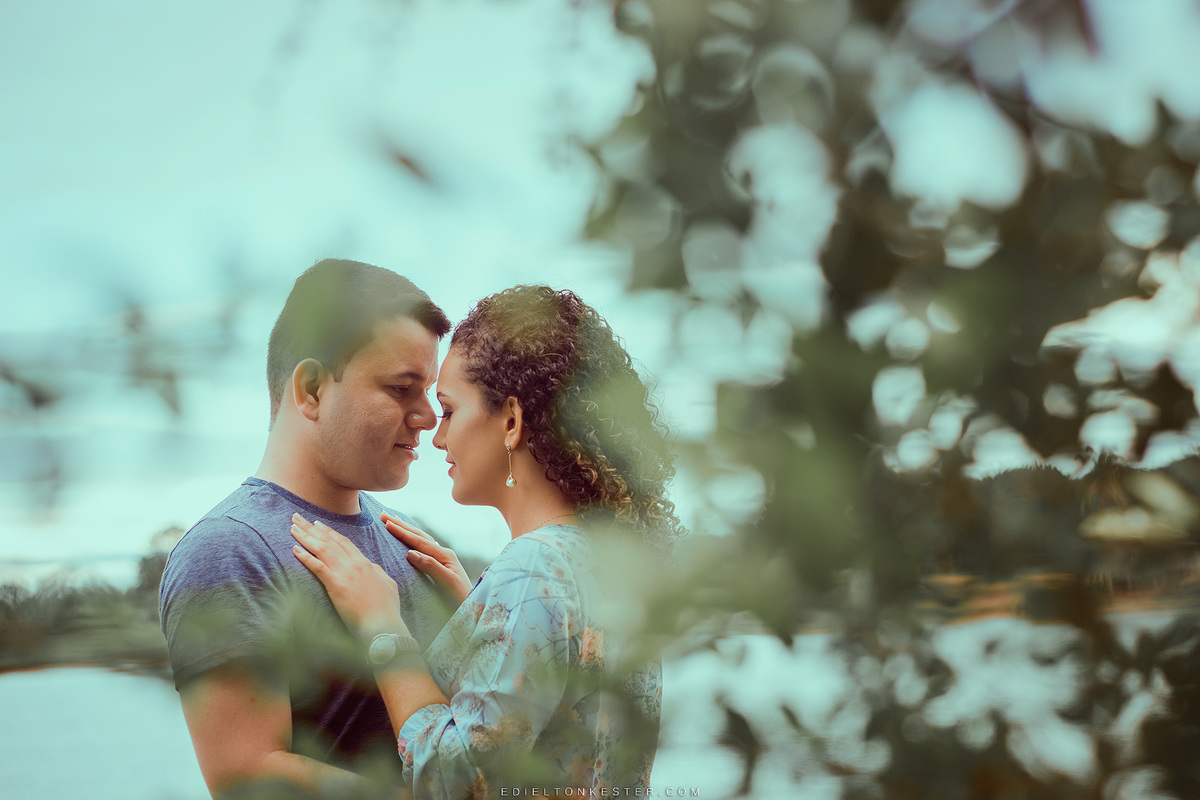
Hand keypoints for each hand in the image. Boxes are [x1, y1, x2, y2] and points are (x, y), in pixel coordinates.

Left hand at [290, 514, 406, 639]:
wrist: (384, 625)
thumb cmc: (387, 609)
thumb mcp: (387, 584)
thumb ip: (378, 573)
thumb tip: (372, 566)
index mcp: (365, 563)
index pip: (343, 541)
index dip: (328, 531)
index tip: (316, 523)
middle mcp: (354, 564)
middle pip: (329, 540)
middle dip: (311, 527)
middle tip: (297, 517)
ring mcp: (345, 573)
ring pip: (321, 549)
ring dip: (305, 536)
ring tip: (292, 527)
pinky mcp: (336, 585)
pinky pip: (317, 567)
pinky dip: (305, 557)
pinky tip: (294, 549)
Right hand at [382, 513, 472, 605]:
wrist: (472, 606)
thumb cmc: (461, 597)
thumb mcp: (448, 582)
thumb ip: (431, 566)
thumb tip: (410, 552)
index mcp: (444, 555)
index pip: (418, 541)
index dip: (402, 532)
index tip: (387, 523)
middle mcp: (443, 553)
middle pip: (419, 535)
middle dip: (401, 525)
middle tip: (383, 515)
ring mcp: (443, 558)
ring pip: (421, 539)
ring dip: (406, 529)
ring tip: (393, 521)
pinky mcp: (441, 564)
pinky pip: (424, 546)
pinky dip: (413, 538)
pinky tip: (409, 537)